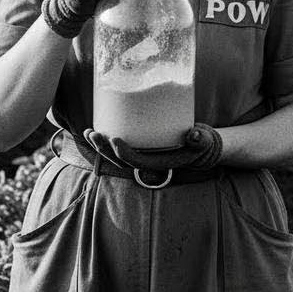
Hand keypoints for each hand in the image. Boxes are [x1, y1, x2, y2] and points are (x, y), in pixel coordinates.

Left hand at [83, 124, 222, 171]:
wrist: (200, 149)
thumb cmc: (201, 145)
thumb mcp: (204, 142)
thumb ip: (201, 139)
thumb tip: (195, 135)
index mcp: (159, 164)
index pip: (136, 162)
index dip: (123, 153)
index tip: (114, 139)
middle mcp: (146, 163)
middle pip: (119, 161)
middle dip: (103, 149)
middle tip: (93, 133)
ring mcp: (140, 156)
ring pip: (114, 156)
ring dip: (99, 146)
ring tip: (88, 132)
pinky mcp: (138, 148)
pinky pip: (117, 148)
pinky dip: (105, 141)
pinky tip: (96, 127)